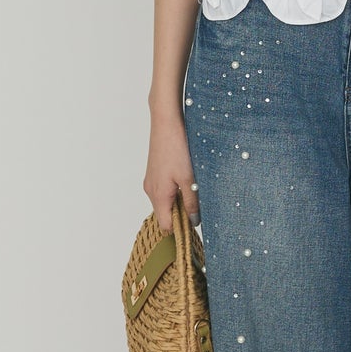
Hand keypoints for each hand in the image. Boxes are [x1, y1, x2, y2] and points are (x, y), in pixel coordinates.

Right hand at [144, 110, 199, 230]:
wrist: (166, 123)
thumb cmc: (177, 148)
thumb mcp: (190, 179)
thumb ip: (192, 202)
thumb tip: (194, 222)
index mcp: (159, 196)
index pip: (166, 226)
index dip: (180, 229)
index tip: (195, 226)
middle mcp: (151, 191)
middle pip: (165, 215)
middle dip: (181, 215)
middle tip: (199, 207)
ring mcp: (151, 181)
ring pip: (165, 202)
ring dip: (179, 201)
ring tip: (194, 190)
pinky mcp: (154, 173)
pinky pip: (164, 191)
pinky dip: (175, 191)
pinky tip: (187, 180)